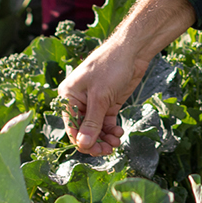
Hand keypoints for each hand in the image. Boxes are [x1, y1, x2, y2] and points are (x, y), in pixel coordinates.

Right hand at [60, 0, 196, 155]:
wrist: (132, 51)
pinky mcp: (108, 103)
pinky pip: (106, 122)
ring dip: (105, 138)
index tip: (95, 151)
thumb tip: (83, 146)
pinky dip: (111, 130)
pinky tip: (118, 133)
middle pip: (84, 129)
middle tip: (108, 150)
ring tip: (116, 142)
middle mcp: (79, 100)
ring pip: (96, 128)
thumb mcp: (100, 97)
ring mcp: (94, 102)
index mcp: (69, 96)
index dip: (82, 141)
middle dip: (95, 141)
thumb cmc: (111, 67)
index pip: (71, 126)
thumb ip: (92, 122)